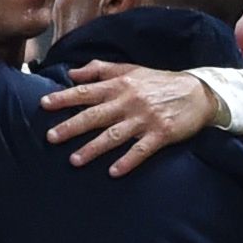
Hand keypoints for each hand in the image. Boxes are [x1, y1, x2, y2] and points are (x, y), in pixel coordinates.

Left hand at [46, 61, 218, 174]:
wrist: (198, 93)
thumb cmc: (159, 82)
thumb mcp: (131, 69)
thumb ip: (100, 70)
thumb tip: (72, 73)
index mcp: (120, 85)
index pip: (87, 92)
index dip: (65, 98)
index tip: (44, 105)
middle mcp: (130, 102)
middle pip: (95, 116)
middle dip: (72, 127)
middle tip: (51, 138)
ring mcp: (145, 119)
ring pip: (114, 135)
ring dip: (93, 148)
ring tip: (74, 161)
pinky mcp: (161, 134)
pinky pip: (142, 150)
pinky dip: (128, 161)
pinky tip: (114, 172)